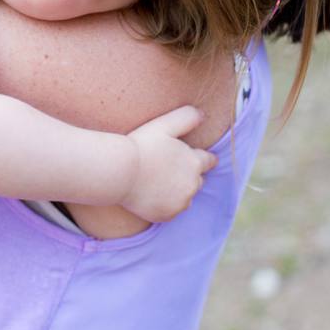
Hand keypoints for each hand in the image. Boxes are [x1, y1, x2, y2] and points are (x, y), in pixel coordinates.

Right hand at [123, 106, 215, 221]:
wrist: (120, 172)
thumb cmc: (141, 145)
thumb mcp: (164, 124)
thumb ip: (187, 117)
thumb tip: (203, 114)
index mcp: (195, 162)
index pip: (209, 161)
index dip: (202, 158)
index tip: (196, 157)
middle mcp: (193, 185)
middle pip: (198, 180)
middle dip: (188, 175)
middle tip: (169, 170)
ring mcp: (180, 202)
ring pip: (186, 197)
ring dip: (178, 192)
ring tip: (159, 183)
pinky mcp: (167, 215)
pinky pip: (172, 211)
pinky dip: (166, 205)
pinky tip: (152, 195)